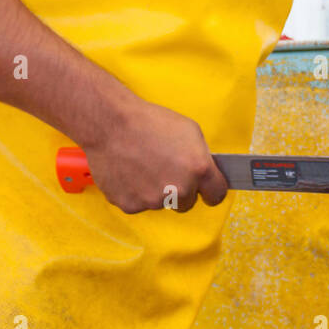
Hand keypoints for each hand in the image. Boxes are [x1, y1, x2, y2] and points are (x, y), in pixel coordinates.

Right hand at [81, 97, 227, 213]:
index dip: (212, 191)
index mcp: (198, 169)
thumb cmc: (150, 122)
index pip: (217, 195)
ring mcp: (154, 200)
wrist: (111, 124)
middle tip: (166, 170)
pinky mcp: (131, 206)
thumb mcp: (190, 131)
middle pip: (187, 203)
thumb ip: (201, 157)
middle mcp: (179, 189)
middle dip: (181, 191)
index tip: (207, 190)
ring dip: (156, 191)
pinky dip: (135, 192)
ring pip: (162, 203)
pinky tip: (129, 172)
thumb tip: (204, 172)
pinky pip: (139, 204)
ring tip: (143, 166)